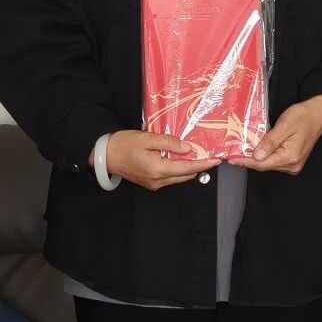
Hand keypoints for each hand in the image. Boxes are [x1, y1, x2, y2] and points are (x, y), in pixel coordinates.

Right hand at [88, 130, 218, 190]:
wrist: (105, 155)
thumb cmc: (125, 144)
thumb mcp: (148, 138)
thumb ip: (169, 143)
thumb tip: (187, 148)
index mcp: (158, 169)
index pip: (188, 168)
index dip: (204, 164)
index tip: (216, 160)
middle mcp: (158, 180)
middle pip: (186, 175)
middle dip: (198, 165)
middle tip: (208, 153)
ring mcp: (154, 184)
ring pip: (179, 177)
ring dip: (188, 167)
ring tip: (197, 154)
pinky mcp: (151, 182)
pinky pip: (170, 177)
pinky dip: (178, 168)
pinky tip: (180, 157)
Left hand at [228, 95, 321, 174]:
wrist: (318, 114)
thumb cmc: (303, 116)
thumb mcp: (285, 125)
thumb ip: (270, 141)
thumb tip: (257, 156)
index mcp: (290, 156)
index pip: (262, 163)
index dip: (245, 161)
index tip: (232, 158)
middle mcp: (292, 164)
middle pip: (264, 165)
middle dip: (248, 159)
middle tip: (232, 153)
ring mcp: (293, 164)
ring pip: (268, 164)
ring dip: (255, 158)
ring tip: (240, 150)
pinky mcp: (292, 161)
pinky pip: (274, 160)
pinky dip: (263, 156)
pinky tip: (254, 150)